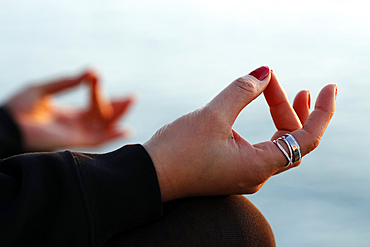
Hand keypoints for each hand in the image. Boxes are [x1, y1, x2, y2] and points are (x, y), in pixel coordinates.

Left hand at [5, 70, 133, 150]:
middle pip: (104, 117)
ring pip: (105, 126)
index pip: (92, 105)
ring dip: (119, 116)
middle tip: (132, 96)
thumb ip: (67, 82)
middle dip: (118, 106)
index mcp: (69, 115)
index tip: (97, 75)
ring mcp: (76, 134)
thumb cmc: (18, 107)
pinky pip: (98, 140)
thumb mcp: (44, 89)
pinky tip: (126, 129)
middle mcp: (76, 126)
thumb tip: (89, 71)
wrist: (6, 125)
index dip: (98, 92)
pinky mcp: (74, 141)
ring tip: (130, 102)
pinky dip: (113, 136)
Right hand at [143, 66, 335, 201]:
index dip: (322, 112)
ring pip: (275, 144)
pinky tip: (252, 112)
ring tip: (273, 89)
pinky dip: (262, 127)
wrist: (148, 177)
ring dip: (278, 117)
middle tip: (283, 83)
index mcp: (259, 166)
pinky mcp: (230, 170)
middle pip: (291, 140)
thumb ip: (241, 92)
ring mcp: (244, 174)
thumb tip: (264, 73)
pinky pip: (258, 148)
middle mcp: (256, 174)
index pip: (308, 139)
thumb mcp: (212, 116)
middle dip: (292, 108)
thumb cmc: (177, 151)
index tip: (328, 89)